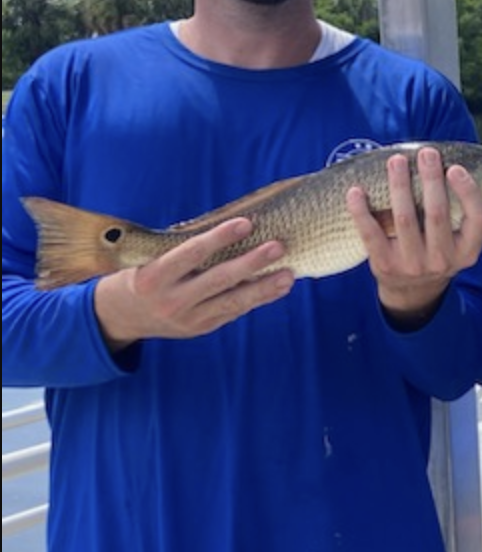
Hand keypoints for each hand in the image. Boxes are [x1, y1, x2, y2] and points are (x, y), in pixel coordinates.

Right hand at [93, 217, 294, 350]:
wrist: (122, 316)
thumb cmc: (145, 273)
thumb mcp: (151, 259)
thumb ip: (184, 249)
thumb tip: (232, 227)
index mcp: (154, 276)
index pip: (192, 253)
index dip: (219, 237)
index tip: (246, 222)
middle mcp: (171, 300)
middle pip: (218, 280)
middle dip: (251, 263)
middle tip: (278, 246)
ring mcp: (188, 318)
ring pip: (232, 302)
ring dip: (264, 288)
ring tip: (289, 274)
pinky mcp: (201, 328)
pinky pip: (233, 311)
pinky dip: (257, 299)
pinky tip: (277, 287)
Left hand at [347, 146, 481, 328]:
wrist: (412, 292)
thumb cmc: (437, 251)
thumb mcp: (459, 242)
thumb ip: (460, 213)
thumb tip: (448, 165)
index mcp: (466, 251)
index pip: (477, 219)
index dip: (468, 192)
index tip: (455, 168)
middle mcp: (442, 260)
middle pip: (437, 214)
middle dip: (431, 179)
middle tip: (426, 154)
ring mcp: (412, 265)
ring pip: (405, 219)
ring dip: (399, 186)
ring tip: (396, 161)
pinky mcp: (384, 265)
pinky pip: (371, 234)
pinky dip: (361, 211)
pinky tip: (356, 191)